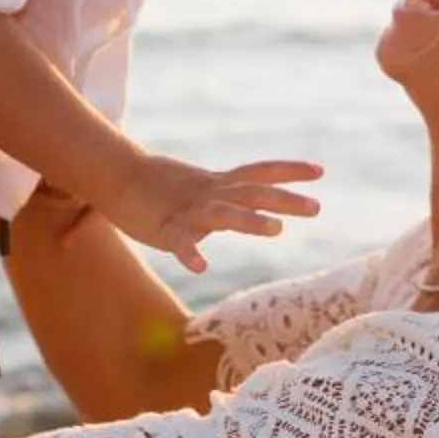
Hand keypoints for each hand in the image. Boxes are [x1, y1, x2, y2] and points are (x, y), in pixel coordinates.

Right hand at [98, 153, 323, 275]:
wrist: (118, 177)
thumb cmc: (163, 187)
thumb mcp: (204, 188)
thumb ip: (233, 198)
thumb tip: (266, 210)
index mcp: (220, 184)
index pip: (260, 172)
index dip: (290, 170)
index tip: (320, 172)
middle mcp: (210, 193)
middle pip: (252, 192)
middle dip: (284, 200)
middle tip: (316, 208)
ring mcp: (188, 209)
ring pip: (222, 213)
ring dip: (249, 220)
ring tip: (276, 229)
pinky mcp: (164, 227)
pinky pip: (178, 240)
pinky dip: (189, 252)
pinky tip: (200, 266)